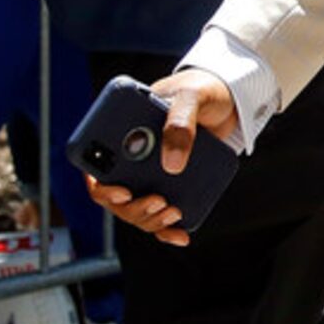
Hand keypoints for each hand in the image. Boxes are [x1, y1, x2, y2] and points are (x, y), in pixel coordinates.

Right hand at [84, 67, 238, 245]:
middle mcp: (131, 157)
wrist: (228, 99)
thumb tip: (171, 165)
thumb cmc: (201, 89)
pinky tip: (181, 234)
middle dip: (132, 208)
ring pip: (136, 209)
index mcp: (121, 132)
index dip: (100, 187)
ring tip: (173, 212)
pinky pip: (161, 215)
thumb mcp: (192, 97)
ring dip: (149, 220)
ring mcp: (150, 174)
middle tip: (158, 202)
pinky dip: (167, 230)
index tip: (122, 192)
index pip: (95, 167)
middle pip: (115, 196)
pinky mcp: (173, 185)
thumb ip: (180, 122)